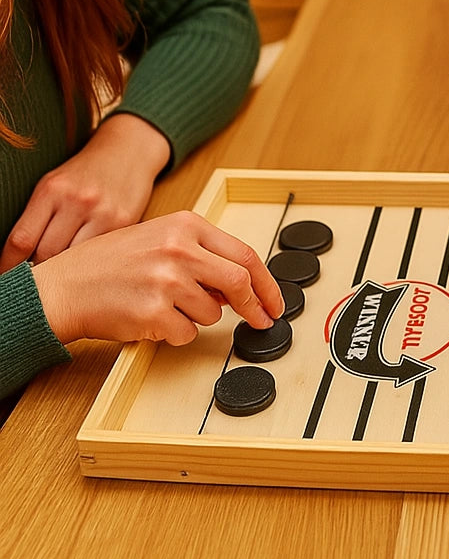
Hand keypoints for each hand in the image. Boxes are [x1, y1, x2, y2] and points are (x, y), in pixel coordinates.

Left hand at [1, 114, 169, 272]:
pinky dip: (91, 262)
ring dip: (67, 271)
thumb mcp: (54, 185)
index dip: (8, 266)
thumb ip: (37, 219)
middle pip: (47, 255)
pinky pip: (101, 254)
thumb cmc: (85, 172)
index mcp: (52, 190)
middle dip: (39, 270)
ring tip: (64, 273)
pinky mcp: (126, 222)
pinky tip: (89, 262)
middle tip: (38, 279)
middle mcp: (77, 201)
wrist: (130, 150)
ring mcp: (104, 212)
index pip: (21, 241)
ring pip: (75, 260)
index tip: (6, 277)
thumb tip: (21, 260)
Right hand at [30, 211, 284, 345]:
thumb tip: (240, 286)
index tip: (274, 300)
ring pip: (212, 313)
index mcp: (186, 225)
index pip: (245, 254)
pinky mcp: (154, 312)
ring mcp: (168, 280)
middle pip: (240, 282)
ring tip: (164, 305)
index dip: (266, 282)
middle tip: (261, 320)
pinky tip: (150, 318)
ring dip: (197, 318)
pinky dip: (175, 333)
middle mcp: (180, 249)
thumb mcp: (160, 239)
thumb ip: (201, 255)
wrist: (63, 286)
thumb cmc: (110, 264)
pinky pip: (186, 333)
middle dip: (255, 306)